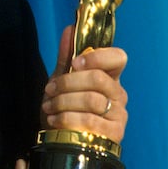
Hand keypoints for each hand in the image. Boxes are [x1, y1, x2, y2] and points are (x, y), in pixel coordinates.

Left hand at [41, 26, 127, 143]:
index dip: (97, 57)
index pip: (118, 57)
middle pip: (98, 78)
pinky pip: (89, 121)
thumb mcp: (61, 80)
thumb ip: (66, 56)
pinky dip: (66, 118)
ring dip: (63, 102)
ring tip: (48, 106)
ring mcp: (119, 115)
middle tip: (49, 89)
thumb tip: (69, 28)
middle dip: (67, 83)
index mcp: (110, 77)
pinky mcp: (113, 134)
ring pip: (91, 100)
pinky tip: (54, 120)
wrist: (61, 140)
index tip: (75, 63)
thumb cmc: (64, 107)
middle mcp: (118, 94)